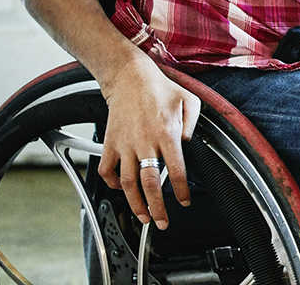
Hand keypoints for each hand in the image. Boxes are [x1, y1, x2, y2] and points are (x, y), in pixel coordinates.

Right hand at [97, 55, 201, 229]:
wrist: (130, 77)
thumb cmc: (160, 88)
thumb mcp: (189, 100)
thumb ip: (192, 124)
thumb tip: (189, 145)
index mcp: (167, 133)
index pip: (175, 170)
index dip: (181, 190)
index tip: (184, 201)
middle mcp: (145, 142)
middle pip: (150, 184)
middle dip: (157, 208)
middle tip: (162, 222)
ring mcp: (125, 144)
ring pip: (128, 183)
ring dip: (135, 204)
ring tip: (143, 216)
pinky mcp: (110, 143)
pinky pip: (107, 170)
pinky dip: (112, 185)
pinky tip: (121, 190)